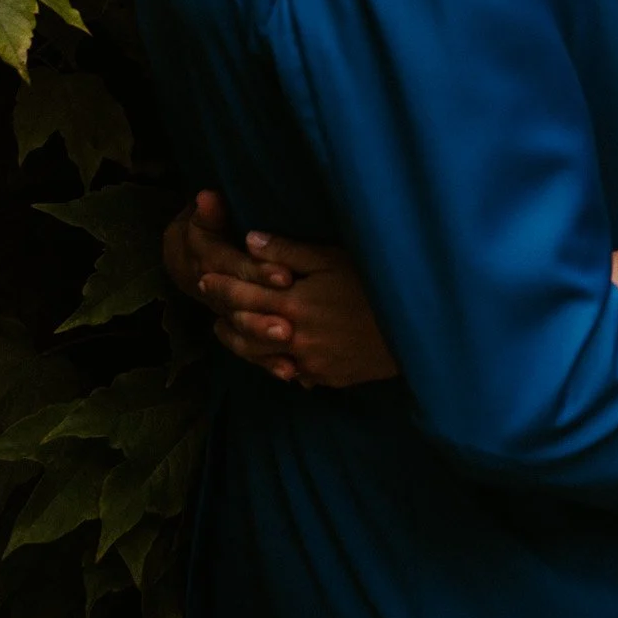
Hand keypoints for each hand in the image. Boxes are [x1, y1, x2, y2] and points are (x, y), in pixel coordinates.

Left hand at [163, 190, 397, 388]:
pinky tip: (275, 355)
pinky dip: (278, 363)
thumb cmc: (375, 283)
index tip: (203, 277)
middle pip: (246, 330)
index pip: (244, 295)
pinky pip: (293, 374)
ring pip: (263, 357)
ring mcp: (310, 363)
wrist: (414, 329)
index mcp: (293, 304)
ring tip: (230, 332)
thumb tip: (249, 239)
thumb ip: (288, 251)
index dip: (221, 286)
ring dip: (242, 344)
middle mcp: (294, 338)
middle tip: (210, 304)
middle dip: (224, 315)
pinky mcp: (327, 378)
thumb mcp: (333, 258)